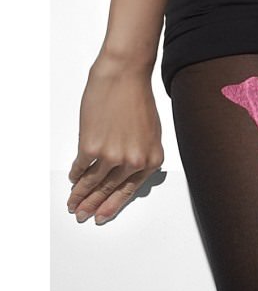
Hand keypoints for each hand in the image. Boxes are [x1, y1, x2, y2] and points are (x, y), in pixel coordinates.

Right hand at [67, 56, 164, 225]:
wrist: (125, 75)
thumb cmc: (138, 99)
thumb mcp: (151, 134)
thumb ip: (141, 156)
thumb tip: (126, 172)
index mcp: (151, 162)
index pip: (128, 191)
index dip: (113, 205)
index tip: (102, 215)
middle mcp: (133, 162)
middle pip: (108, 190)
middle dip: (93, 205)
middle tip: (82, 215)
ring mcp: (112, 155)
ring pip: (93, 182)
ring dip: (80, 195)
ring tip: (73, 204)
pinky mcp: (92, 145)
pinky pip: (82, 166)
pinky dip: (76, 174)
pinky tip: (73, 180)